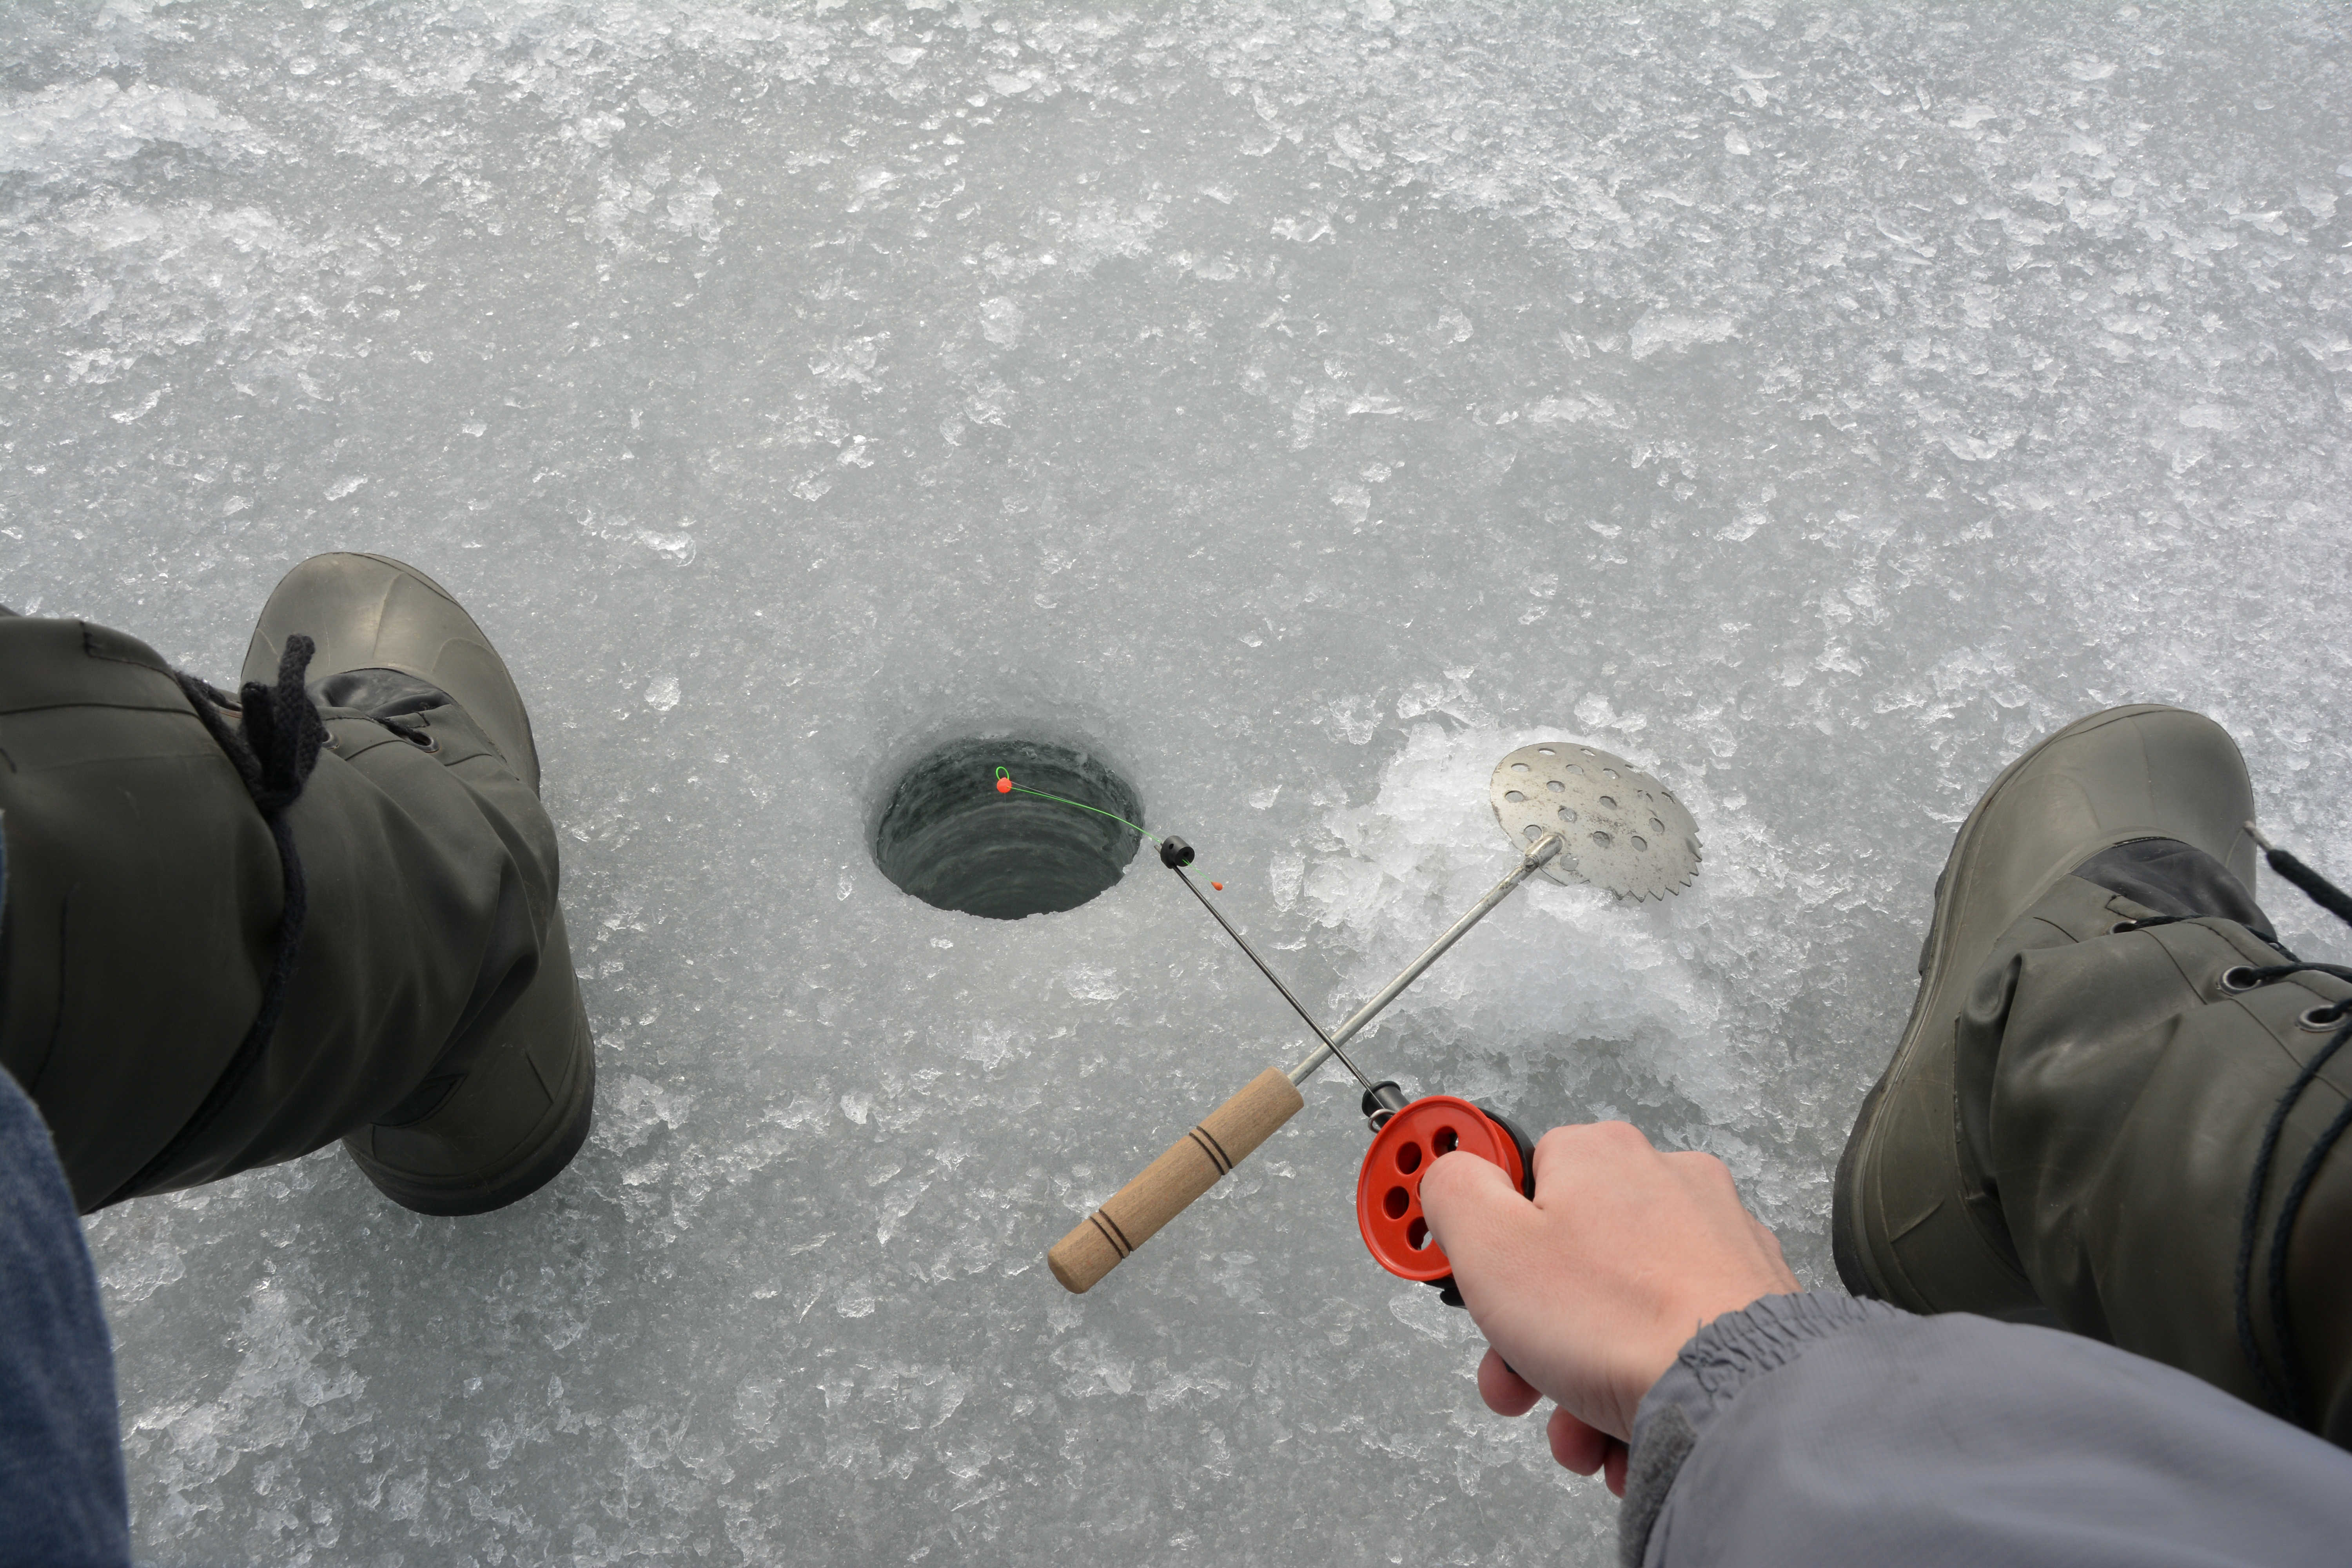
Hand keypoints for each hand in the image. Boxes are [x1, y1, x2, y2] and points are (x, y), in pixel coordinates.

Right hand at [1417, 1121, 1798, 1490]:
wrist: (1737, 1396)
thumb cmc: (1620, 1323)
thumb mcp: (1489, 1245)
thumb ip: (1454, 1192)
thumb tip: (1455, 1174)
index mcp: (1599, 1157)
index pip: (1518, 1185)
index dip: (1484, 1249)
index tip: (1477, 1291)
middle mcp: (1665, 1184)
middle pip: (1565, 1263)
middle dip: (1530, 1338)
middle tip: (1518, 1383)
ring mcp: (1716, 1243)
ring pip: (1617, 1314)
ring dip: (1582, 1378)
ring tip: (1581, 1427)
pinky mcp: (1751, 1302)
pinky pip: (1671, 1343)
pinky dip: (1642, 1388)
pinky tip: (1628, 1430)